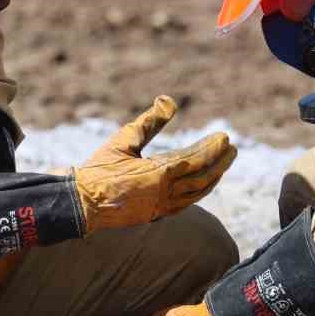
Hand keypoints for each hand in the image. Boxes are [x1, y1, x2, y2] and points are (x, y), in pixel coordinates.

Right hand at [73, 97, 235, 232]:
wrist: (82, 203)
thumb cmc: (100, 168)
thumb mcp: (124, 139)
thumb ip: (149, 121)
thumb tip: (169, 100)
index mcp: (158, 173)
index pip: (196, 160)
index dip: (212, 149)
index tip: (225, 138)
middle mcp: (164, 193)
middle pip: (203, 177)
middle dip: (220, 163)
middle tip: (232, 149)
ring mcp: (161, 207)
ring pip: (197, 193)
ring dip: (213, 178)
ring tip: (223, 165)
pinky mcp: (155, 215)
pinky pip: (186, 204)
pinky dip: (198, 192)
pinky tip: (202, 185)